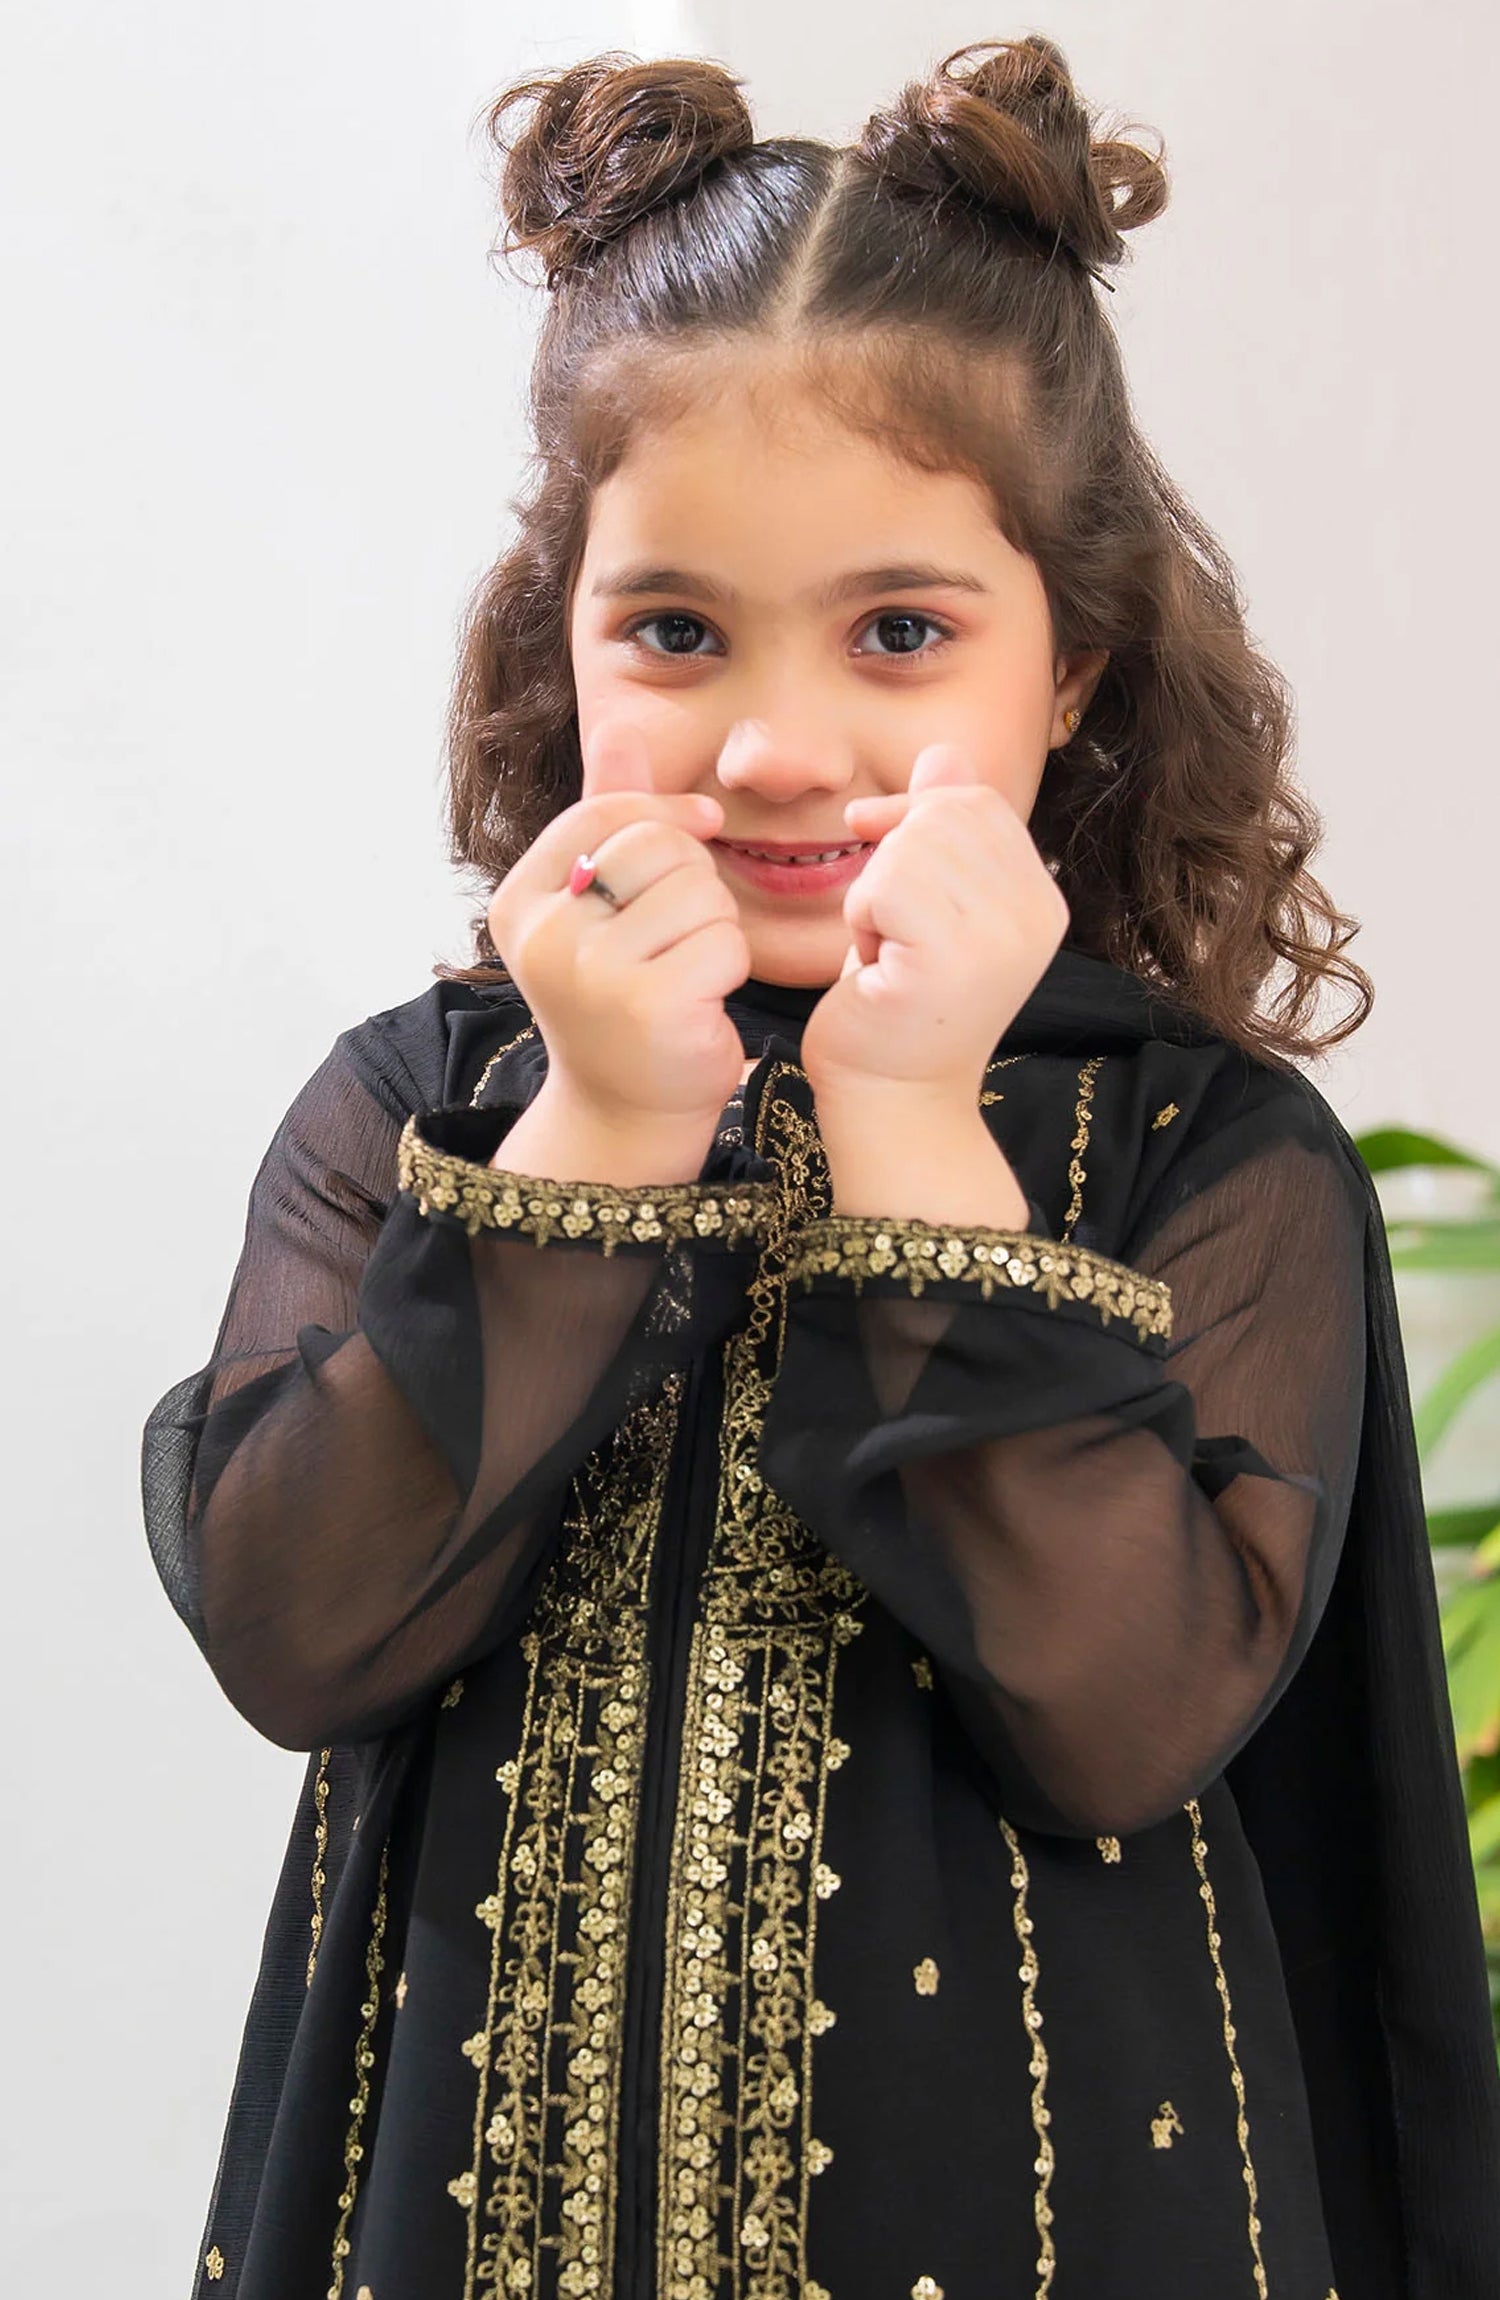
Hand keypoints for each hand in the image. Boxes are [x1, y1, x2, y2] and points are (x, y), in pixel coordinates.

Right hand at [486, 722, 749, 1139]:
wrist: (627, 1108)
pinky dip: (730, 965)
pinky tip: (705, 997)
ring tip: (689, 964)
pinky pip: (724, 943)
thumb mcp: (598, 904)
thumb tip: (621, 726)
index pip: (603, 812)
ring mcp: (592, 974)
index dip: (664, 807)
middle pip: (657, 845)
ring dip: (717, 925)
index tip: (704, 823)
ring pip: (699, 892)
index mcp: (521, 901)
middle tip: (683, 929)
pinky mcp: (649, 1008)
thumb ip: (607, 818)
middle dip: (694, 877)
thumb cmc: (619, 996)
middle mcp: (545, 936)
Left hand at [799, 743, 1069, 1114]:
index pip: (976, 800)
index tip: (873, 837)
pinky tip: (876, 969)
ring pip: (910, 845)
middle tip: (889, 927)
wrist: (893, 1100)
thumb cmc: (898, 1005)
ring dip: (873, 893)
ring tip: (887, 950)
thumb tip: (942, 750)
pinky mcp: (954, 960)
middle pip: (944, 812)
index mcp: (1042, 899)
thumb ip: (940, 829)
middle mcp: (1038, 914)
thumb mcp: (926, 903)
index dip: (914, 808)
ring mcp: (1002, 937)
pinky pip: (885, 886)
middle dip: (893, 855)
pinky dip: (862, 920)